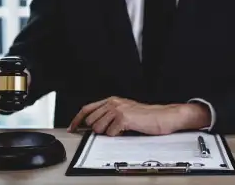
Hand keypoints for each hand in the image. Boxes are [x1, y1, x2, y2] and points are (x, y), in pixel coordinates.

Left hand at [67, 96, 210, 135]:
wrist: (162, 116)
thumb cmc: (146, 116)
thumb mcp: (124, 111)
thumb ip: (109, 114)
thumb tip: (94, 125)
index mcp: (111, 100)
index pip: (87, 109)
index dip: (77, 119)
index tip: (72, 128)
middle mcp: (112, 102)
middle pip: (91, 120)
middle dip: (97, 129)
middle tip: (110, 130)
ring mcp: (117, 109)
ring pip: (98, 128)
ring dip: (107, 133)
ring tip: (120, 129)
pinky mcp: (123, 118)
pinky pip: (110, 133)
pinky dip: (117, 135)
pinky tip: (126, 130)